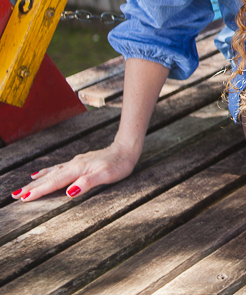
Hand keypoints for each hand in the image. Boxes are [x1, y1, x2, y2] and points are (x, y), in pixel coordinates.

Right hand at [10, 141, 139, 202]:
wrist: (127, 149)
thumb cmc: (119, 164)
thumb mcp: (107, 175)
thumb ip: (88, 182)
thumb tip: (69, 192)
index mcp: (78, 170)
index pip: (54, 183)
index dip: (39, 191)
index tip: (24, 198)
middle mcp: (74, 165)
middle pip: (49, 178)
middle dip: (32, 187)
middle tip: (15, 196)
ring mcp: (76, 163)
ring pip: (52, 173)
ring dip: (37, 181)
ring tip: (23, 187)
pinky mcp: (79, 162)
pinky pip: (58, 168)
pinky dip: (47, 172)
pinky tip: (41, 173)